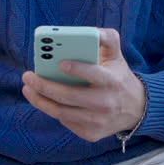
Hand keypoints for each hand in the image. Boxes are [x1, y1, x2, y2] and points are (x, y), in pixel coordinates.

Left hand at [21, 28, 145, 141]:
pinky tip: (45, 100)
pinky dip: (53, 110)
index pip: (93, 75)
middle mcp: (105, 103)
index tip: (60, 63)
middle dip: (44, 86)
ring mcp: (98, 121)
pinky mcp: (91, 133)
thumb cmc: (118, 77)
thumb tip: (92, 31)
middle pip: (69, 96)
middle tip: (28, 76)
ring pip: (62, 112)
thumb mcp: (117, 56)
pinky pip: (65, 121)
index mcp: (112, 81)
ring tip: (28, 89)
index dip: (76, 69)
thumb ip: (107, 38)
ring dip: (40, 101)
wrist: (136, 109)